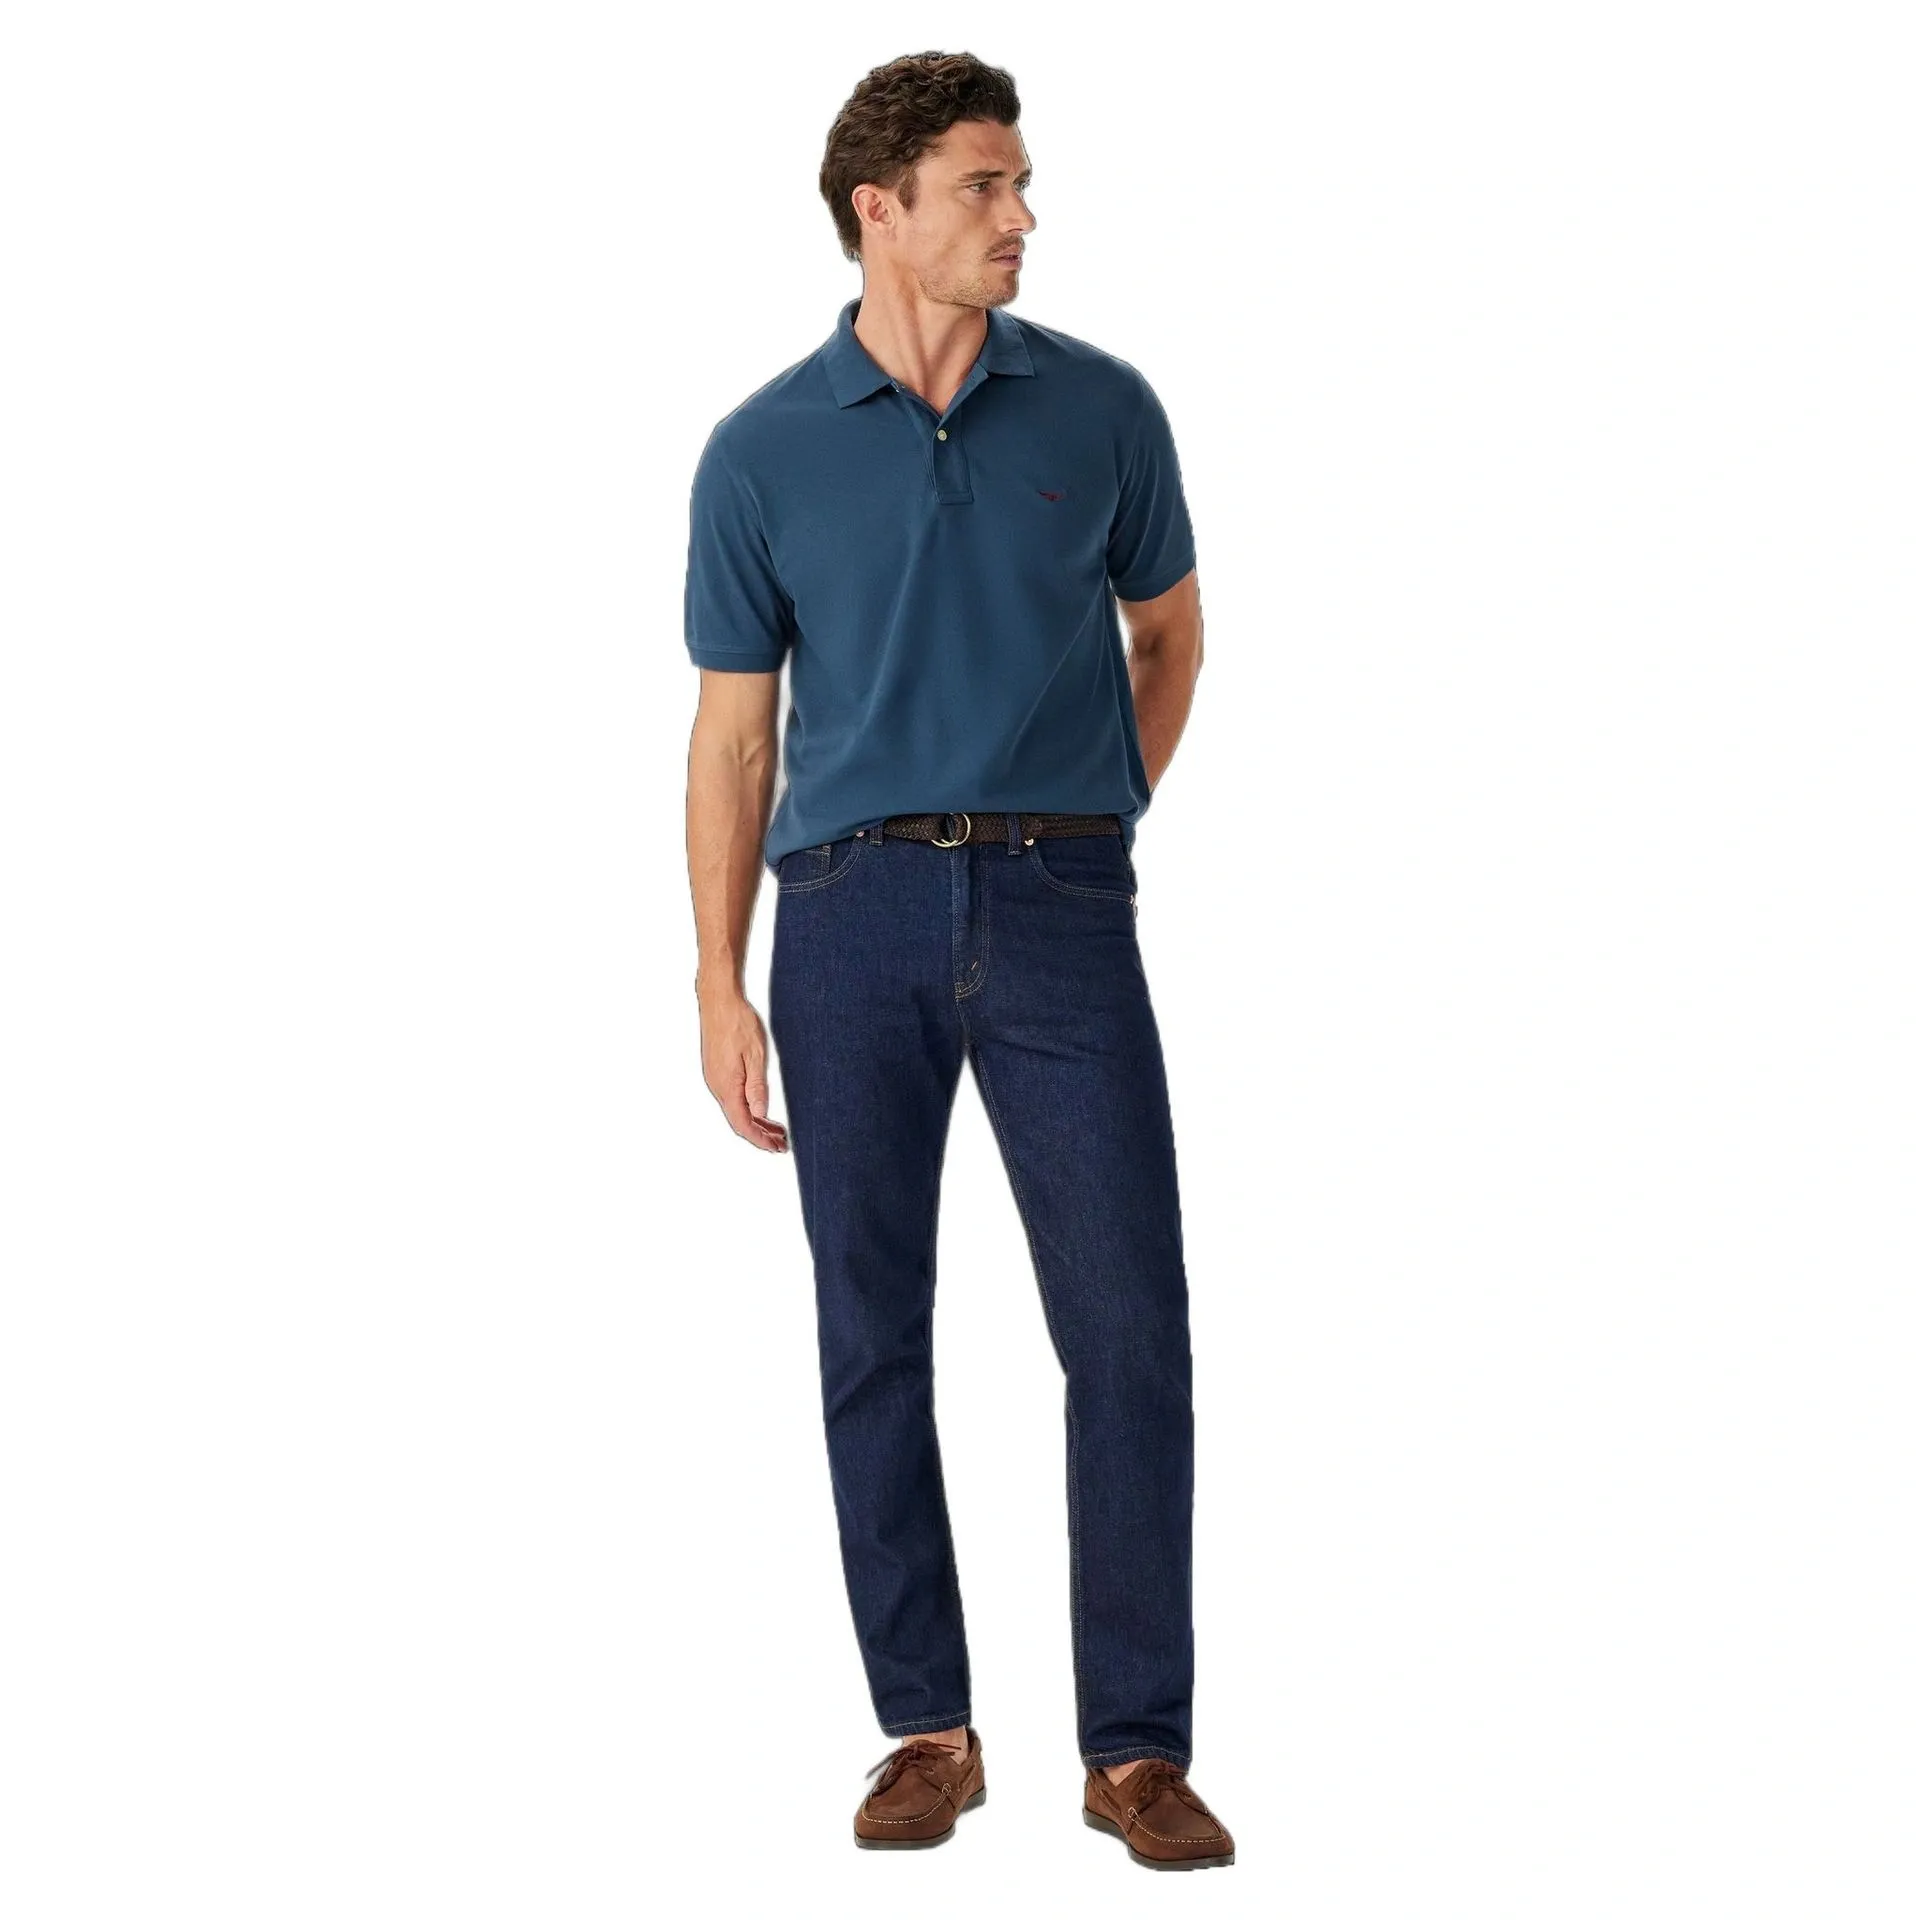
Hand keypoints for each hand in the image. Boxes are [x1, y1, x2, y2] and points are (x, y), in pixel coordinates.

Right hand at [698, 986, 788, 1152]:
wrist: (719, 1000)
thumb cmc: (737, 1022)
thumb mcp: (755, 1055)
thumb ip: (757, 1087)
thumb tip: (759, 1115)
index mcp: (727, 1086)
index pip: (743, 1124)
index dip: (760, 1139)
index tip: (776, 1148)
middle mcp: (717, 1086)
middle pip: (740, 1121)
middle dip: (761, 1135)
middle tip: (781, 1142)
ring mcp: (716, 1079)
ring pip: (736, 1110)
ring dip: (756, 1122)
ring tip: (776, 1129)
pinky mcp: (718, 1071)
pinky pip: (733, 1098)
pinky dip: (748, 1108)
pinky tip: (760, 1107)